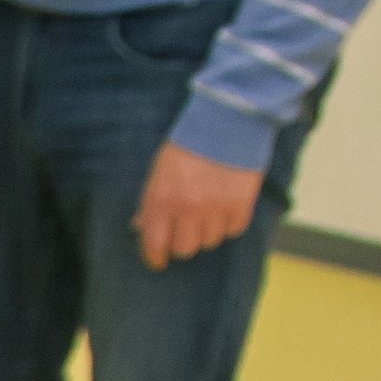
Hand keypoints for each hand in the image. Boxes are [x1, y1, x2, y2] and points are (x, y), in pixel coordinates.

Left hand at [132, 141, 262, 269]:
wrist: (226, 120)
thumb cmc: (188, 145)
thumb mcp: (160, 171)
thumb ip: (151, 202)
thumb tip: (140, 227)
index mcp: (161, 200)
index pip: (154, 245)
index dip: (155, 257)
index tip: (158, 261)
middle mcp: (187, 208)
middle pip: (184, 249)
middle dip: (183, 241)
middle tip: (187, 228)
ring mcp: (215, 208)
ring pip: (210, 241)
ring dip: (208, 230)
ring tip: (209, 209)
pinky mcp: (241, 203)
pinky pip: (234, 229)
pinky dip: (230, 222)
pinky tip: (227, 205)